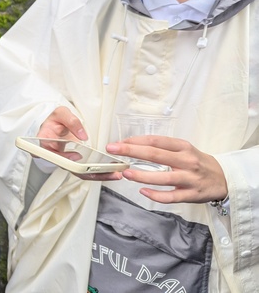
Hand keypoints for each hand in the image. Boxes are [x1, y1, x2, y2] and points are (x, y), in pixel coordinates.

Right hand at [37, 107, 120, 180]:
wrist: (57, 124)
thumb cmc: (56, 120)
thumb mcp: (61, 113)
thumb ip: (71, 121)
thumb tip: (83, 136)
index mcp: (45, 141)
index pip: (51, 153)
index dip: (63, 157)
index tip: (76, 156)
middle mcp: (54, 154)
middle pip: (69, 167)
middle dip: (87, 171)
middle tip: (103, 170)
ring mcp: (65, 160)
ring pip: (80, 172)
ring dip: (97, 175)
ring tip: (114, 173)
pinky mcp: (75, 162)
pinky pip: (85, 170)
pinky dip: (99, 172)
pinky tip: (112, 172)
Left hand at [106, 136, 227, 202]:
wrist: (224, 178)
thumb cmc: (197, 162)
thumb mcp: (183, 149)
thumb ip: (162, 148)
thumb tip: (133, 145)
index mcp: (183, 147)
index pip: (155, 141)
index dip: (135, 141)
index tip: (119, 142)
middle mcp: (186, 161)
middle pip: (156, 155)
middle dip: (131, 151)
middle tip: (113, 150)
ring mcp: (190, 179)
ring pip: (163, 177)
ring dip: (142, 175)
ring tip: (126, 173)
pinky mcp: (192, 195)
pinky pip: (172, 197)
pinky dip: (156, 195)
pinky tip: (143, 192)